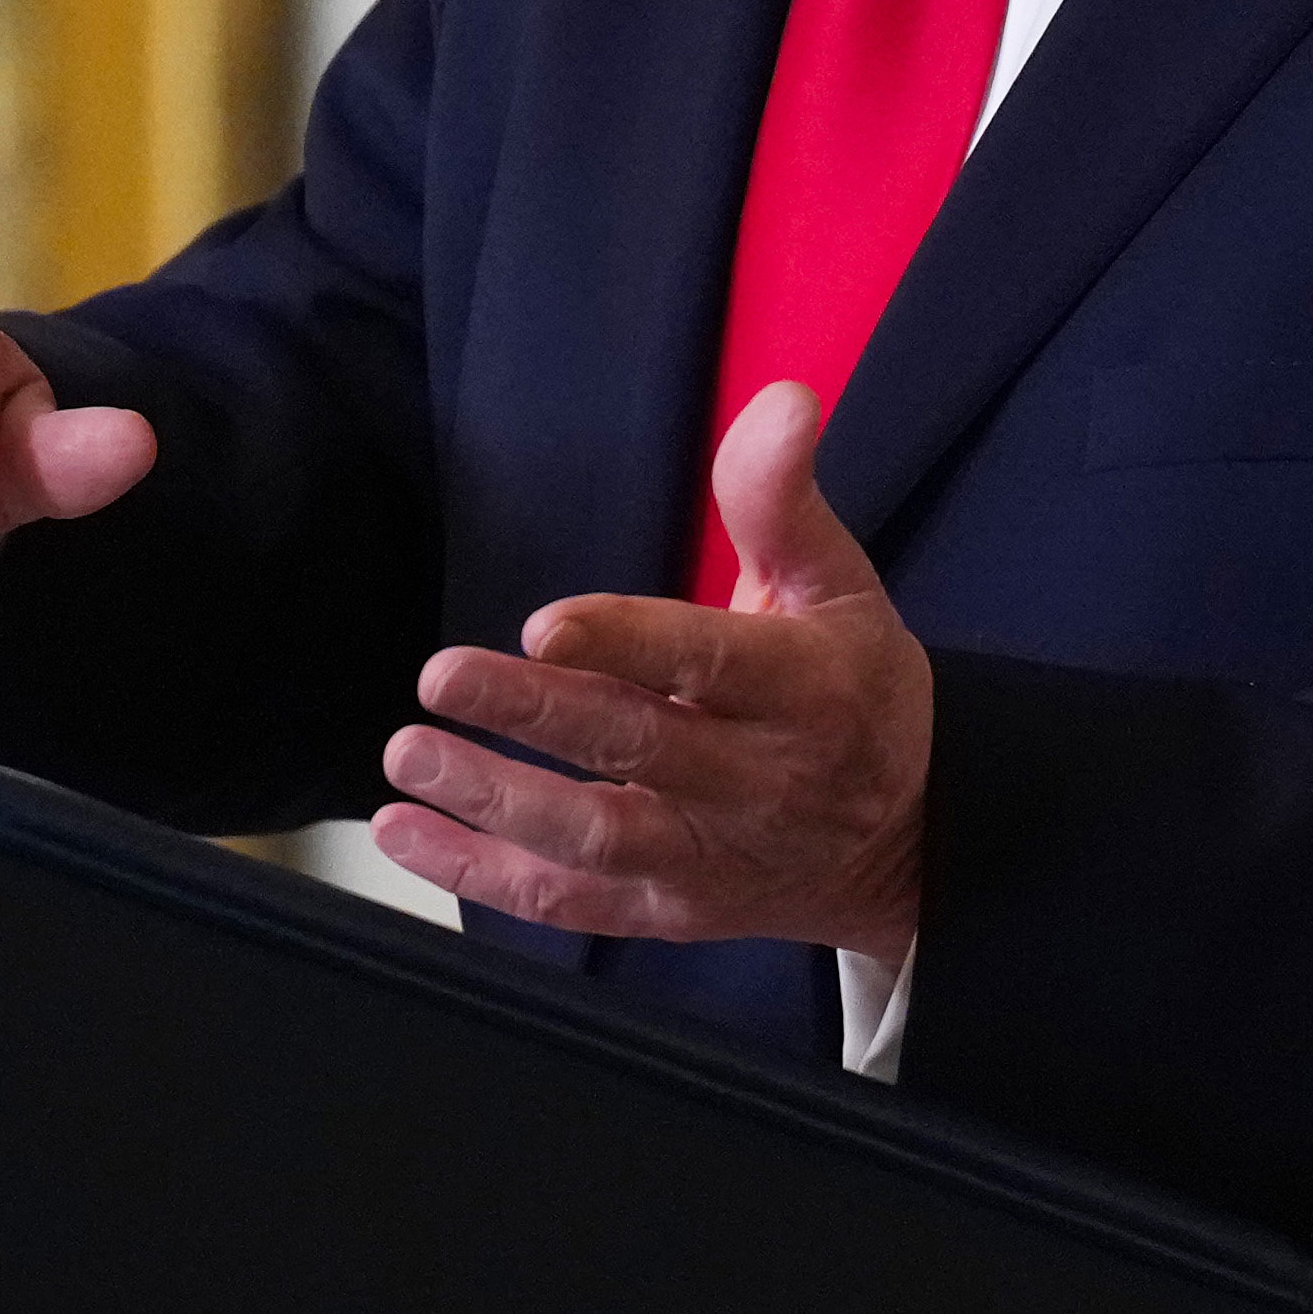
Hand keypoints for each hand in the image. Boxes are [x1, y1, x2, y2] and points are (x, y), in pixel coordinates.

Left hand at [372, 381, 927, 960]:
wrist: (906, 839)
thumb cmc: (853, 686)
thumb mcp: (838, 583)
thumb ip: (781, 498)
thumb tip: (782, 400)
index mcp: (804, 690)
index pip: (710, 665)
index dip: (627, 646)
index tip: (547, 623)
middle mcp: (759, 783)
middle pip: (638, 751)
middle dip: (535, 715)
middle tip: (441, 677)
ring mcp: (710, 858)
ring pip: (597, 840)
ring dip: (495, 803)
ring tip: (409, 755)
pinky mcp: (669, 913)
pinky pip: (569, 903)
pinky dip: (481, 876)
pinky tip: (406, 833)